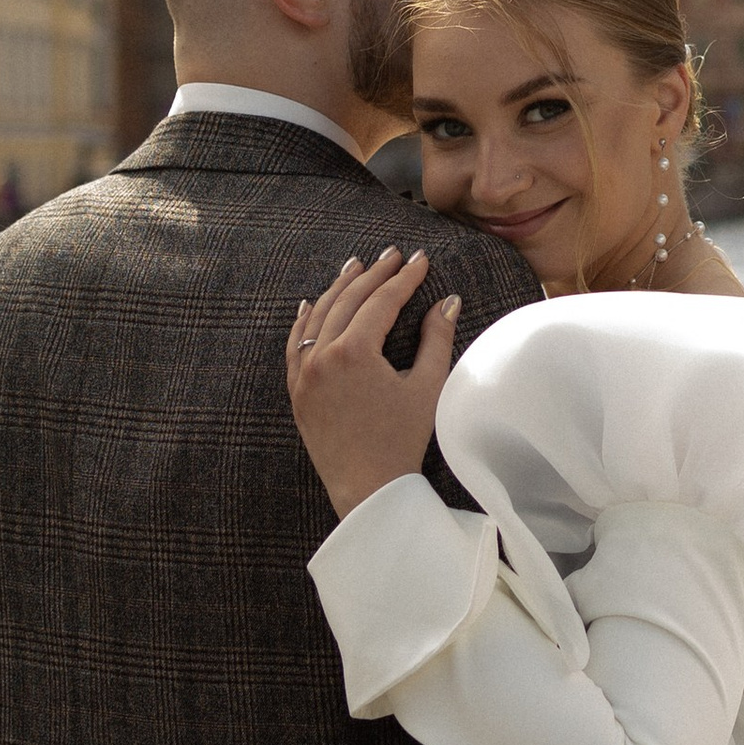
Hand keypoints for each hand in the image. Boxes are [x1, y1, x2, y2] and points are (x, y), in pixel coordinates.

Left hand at [287, 248, 460, 518]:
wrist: (367, 489)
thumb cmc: (402, 441)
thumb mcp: (427, 387)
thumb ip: (436, 339)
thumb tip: (448, 302)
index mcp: (354, 352)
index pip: (382, 301)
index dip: (405, 278)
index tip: (421, 260)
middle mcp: (322, 356)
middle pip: (348, 301)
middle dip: (373, 274)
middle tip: (393, 254)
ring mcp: (304, 374)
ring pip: (318, 317)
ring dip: (338, 289)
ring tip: (356, 267)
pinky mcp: (297, 391)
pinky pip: (295, 345)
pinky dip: (304, 321)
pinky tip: (309, 304)